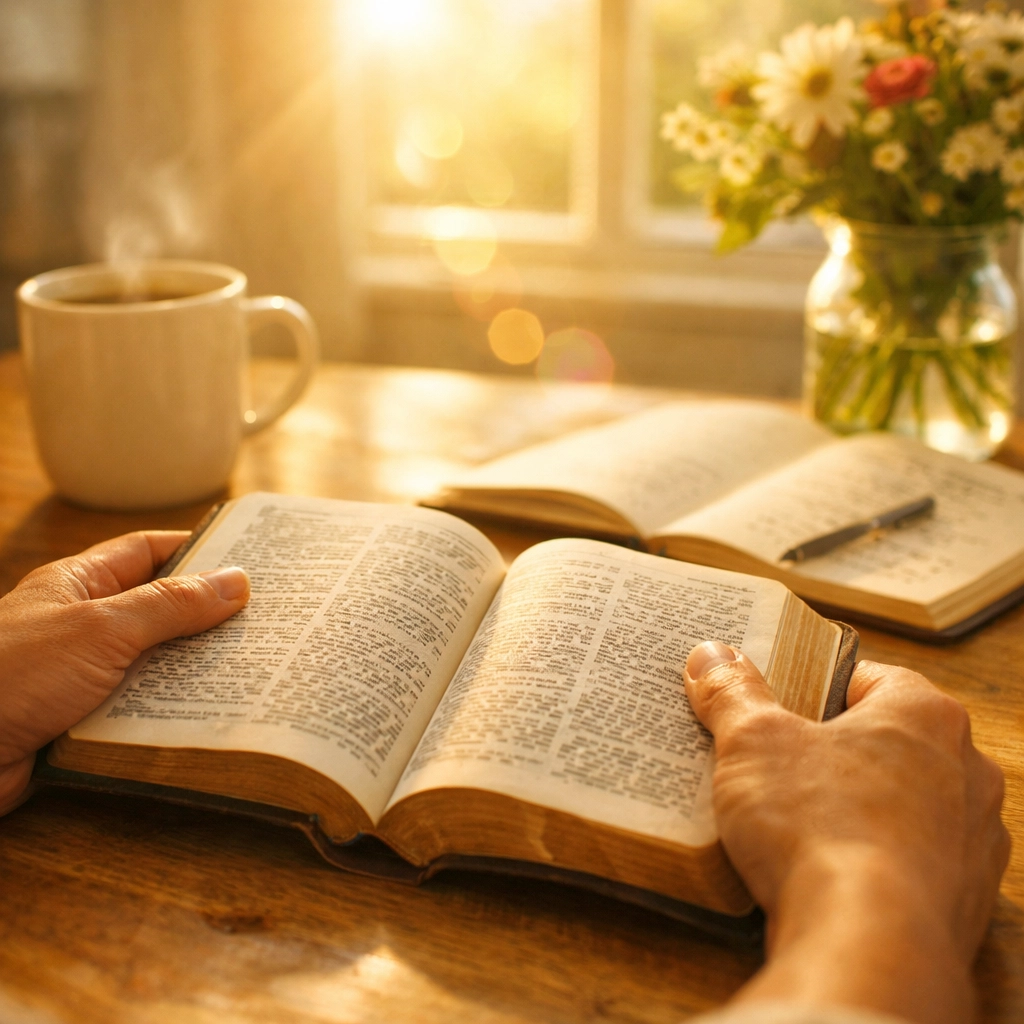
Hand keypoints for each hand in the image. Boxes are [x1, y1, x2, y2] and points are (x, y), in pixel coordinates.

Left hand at [0, 532, 248, 815]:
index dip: (198, 550)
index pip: (148, 553)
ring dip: (195, 672)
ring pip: (155, 666)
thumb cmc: (12, 674)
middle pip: (159, 612)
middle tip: (267, 621)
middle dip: (208, 618)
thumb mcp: (102, 629)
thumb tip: (236, 581)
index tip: (250, 557)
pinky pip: (140, 712)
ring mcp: (83, 676)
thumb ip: (170, 606)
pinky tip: (211, 717)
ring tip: (253, 670)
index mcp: (80, 585)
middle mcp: (83, 626)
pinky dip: (172, 714)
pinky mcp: (84, 724)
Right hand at [684, 641, 1009, 1023]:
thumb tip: (711, 657)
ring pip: (902, 804)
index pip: (866, 677)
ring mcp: (973, 840)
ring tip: (795, 822)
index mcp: (925, 714)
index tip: (776, 707)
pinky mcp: (965, 900)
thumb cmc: (819, 826)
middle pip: (885, 741)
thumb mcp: (752, 741)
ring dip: (858, 808)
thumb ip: (732, 692)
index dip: (813, 687)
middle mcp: (967, 770)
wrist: (866, 945)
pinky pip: (911, 862)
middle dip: (833, 751)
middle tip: (777, 762)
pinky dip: (874, 861)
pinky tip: (827, 872)